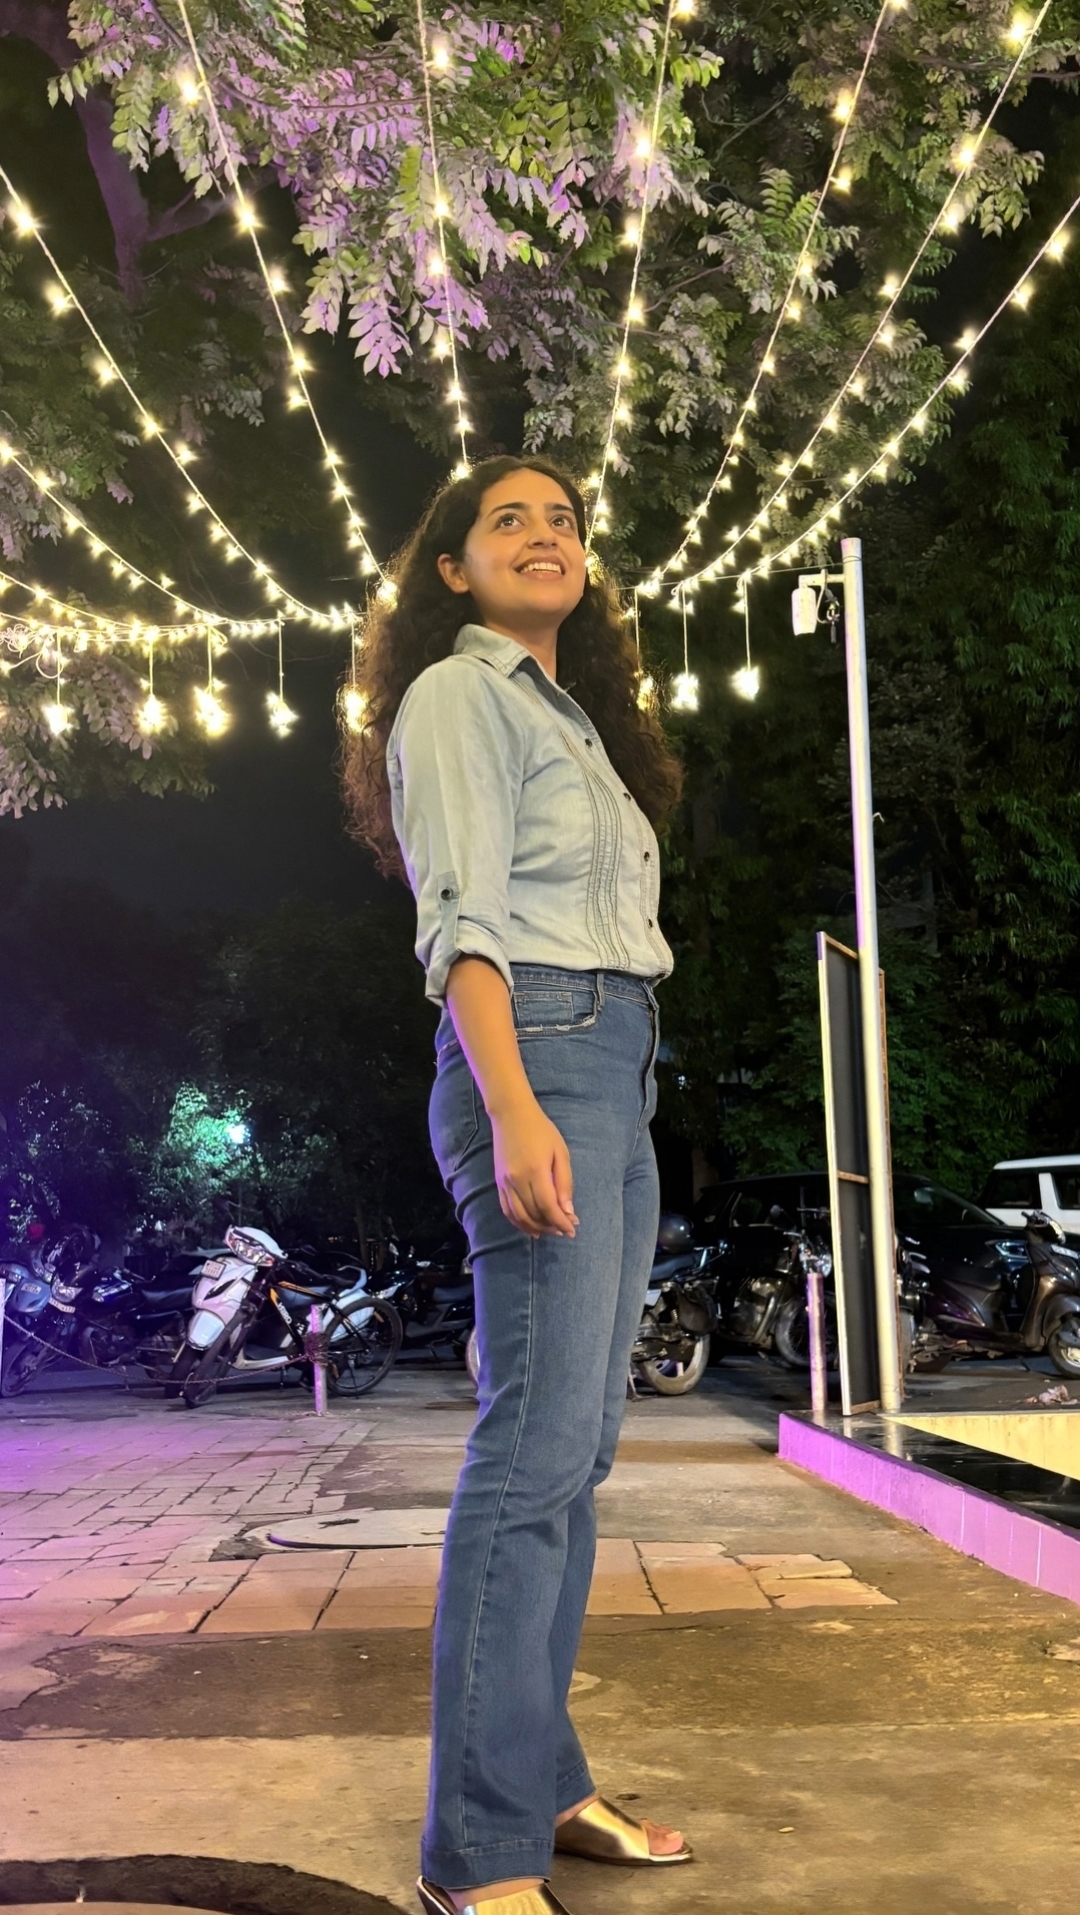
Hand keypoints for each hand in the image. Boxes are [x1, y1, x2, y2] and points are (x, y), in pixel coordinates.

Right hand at [491, 1097, 578, 1238]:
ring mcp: (505, 1183)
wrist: (511, 1115)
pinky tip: (530, 1228)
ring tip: (550, 1231)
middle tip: (565, 1230)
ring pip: (519, 1216)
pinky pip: (507, 1210)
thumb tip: (568, 1211)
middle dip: (551, 1226)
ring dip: (535, 1228)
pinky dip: (518, 1222)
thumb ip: (564, 1182)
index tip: (572, 1230)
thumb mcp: (560, 1152)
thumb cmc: (541, 1130)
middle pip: (534, 1214)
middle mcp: (517, 1180)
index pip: (548, 1206)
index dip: (560, 1222)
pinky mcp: (498, 1183)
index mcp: (535, 1171)